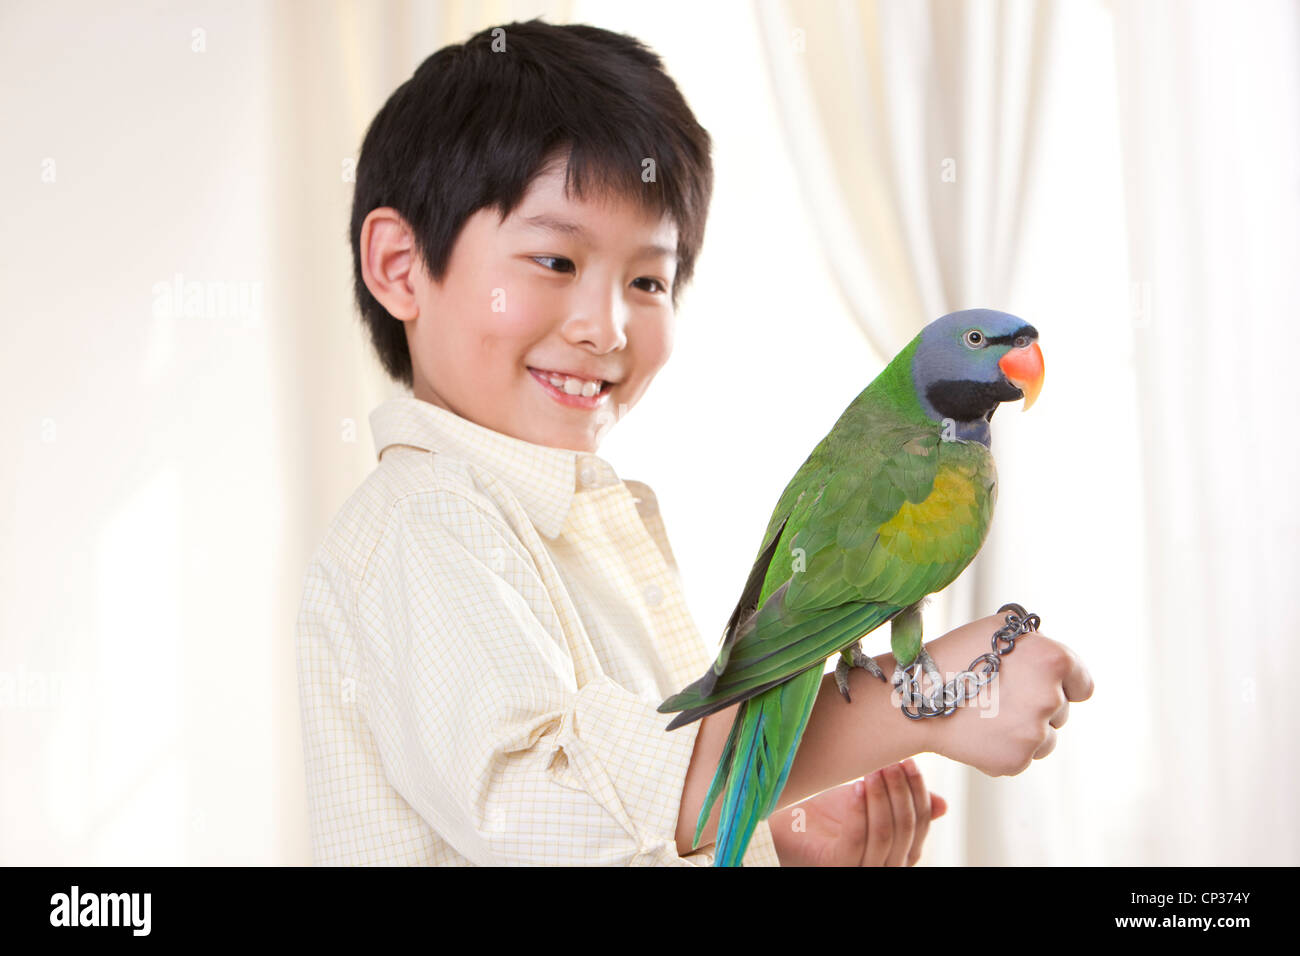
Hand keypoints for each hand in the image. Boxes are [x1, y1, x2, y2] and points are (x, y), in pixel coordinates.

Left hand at [769, 759, 947, 865]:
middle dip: (902, 793)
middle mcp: (883, 865)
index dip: (920, 793)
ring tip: (875, 770)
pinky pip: (856, 840)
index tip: (911, 762)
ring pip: (885, 836)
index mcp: (897, 851)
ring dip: (884, 799)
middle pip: (906, 831)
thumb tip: (942, 805)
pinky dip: (860, 812)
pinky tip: (857, 787)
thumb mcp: (869, 801)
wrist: (779, 819)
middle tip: (893, 761)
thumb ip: (902, 802)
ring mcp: (860, 869)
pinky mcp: (835, 867)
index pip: (920, 825)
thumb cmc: (822, 812)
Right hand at [918, 611, 1094, 776]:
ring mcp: (1034, 733)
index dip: (1062, 683)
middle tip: (998, 695)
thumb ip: (1036, 642)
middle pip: (1061, 711)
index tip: (1038, 684)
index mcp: (1053, 659)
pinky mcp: (1017, 760)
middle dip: (1036, 704)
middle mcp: (1050, 697)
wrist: (914, 694)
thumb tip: (1056, 660)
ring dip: (1024, 729)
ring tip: (986, 714)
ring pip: (1045, 737)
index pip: (1082, 684)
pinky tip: (979, 731)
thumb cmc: (954, 654)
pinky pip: (1023, 756)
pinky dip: (1005, 748)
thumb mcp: (996, 628)